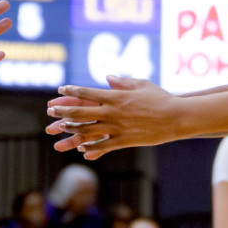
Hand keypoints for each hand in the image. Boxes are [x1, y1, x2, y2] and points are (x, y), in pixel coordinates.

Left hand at [45, 76, 181, 159]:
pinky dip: (92, 147)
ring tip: (61, 128)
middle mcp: (113, 112)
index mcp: (116, 96)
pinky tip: (81, 149)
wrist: (177, 117)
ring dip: (72, 129)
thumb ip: (122, 81)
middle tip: (50, 112)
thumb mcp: (141, 84)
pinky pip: (104, 145)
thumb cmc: (161, 98)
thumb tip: (107, 78)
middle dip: (63, 111)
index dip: (72, 92)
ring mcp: (118, 127)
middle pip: (82, 111)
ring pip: (89, 129)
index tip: (60, 90)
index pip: (87, 93)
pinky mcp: (125, 140)